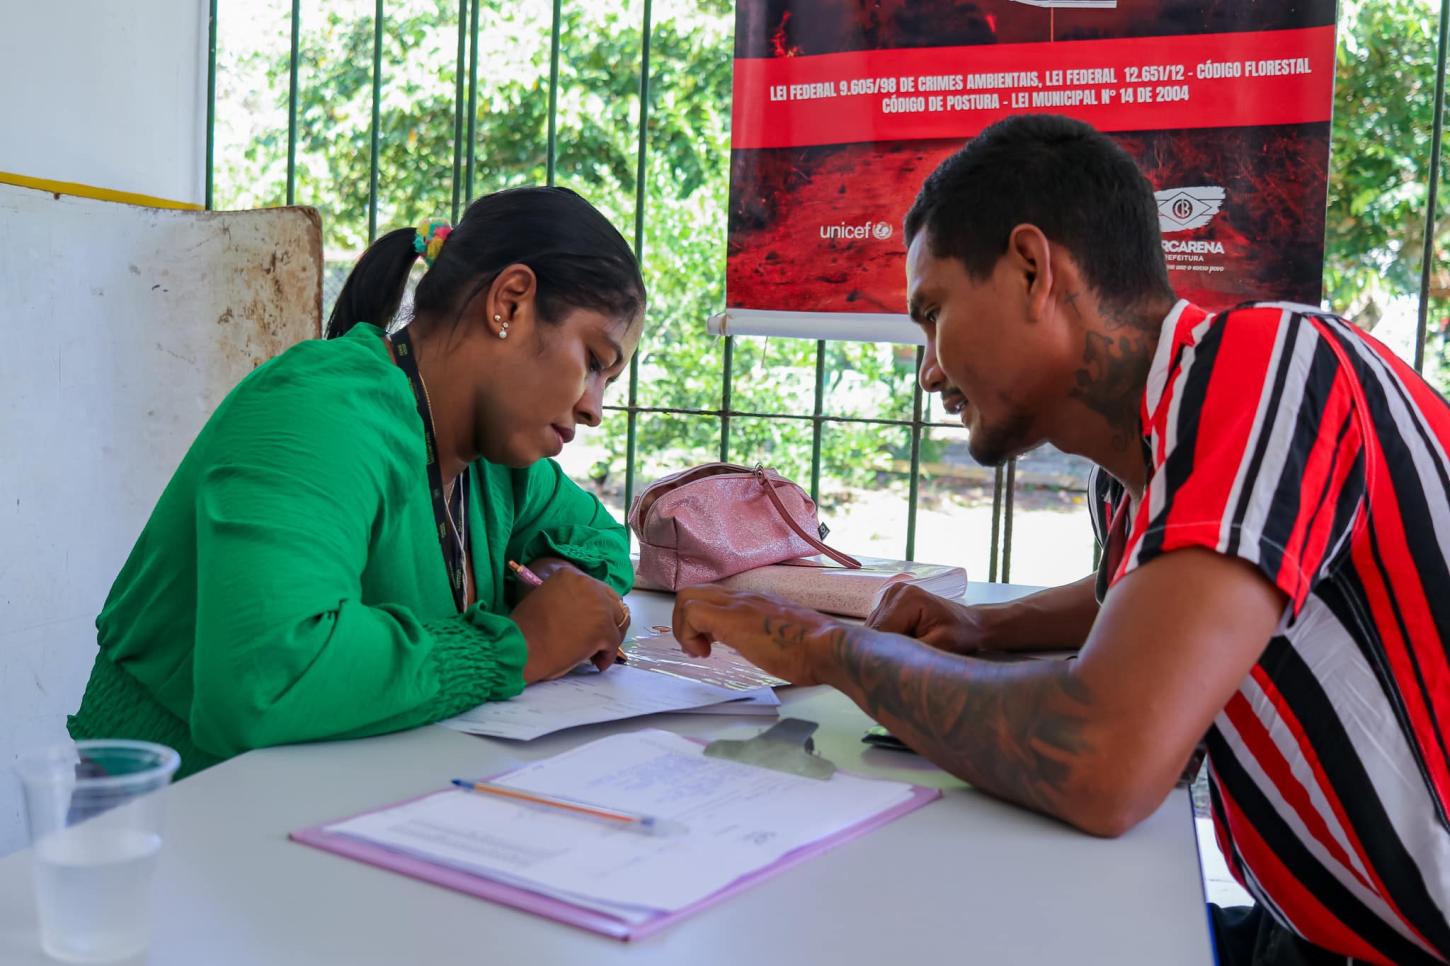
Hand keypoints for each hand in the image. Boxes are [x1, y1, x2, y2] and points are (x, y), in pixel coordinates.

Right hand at [511, 569, 629, 681]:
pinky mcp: (603, 629)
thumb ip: (568, 601)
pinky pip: (613, 643)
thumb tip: (585, 617)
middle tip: (601, 639)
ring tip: (598, 653)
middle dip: (610, 622)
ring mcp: (598, 606)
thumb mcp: (546, 599)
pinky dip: (607, 655)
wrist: (521, 647)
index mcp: (571, 576)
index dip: (597, 609)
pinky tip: (597, 663)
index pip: (597, 590)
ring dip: (611, 638)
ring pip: (618, 622)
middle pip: (613, 603)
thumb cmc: (526, 629)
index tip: (592, 623)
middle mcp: (588, 585)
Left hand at [671, 585, 845, 685]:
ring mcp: (737, 604)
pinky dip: (688, 635)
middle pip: (694, 591)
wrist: (826, 647)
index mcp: (756, 601)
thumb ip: (769, 636)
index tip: (708, 645)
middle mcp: (744, 597)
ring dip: (684, 628)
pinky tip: (704, 653)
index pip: (715, 596)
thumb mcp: (785, 637)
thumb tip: (763, 647)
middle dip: (684, 621)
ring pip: (686, 597)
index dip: (702, 620)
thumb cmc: (815, 649)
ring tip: (699, 651)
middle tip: (697, 647)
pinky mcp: (730, 618)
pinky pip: (691, 613)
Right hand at [866, 584, 991, 654]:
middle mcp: (894, 592)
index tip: (895, 671)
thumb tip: (888, 663)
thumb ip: (913, 652)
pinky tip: (906, 644)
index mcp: (906, 598)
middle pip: (875, 631)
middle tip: (905, 663)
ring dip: (887, 646)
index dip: (885, 654)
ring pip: (874, 631)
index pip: (881, 632)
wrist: (971, 623)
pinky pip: (879, 628)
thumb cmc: (962, 634)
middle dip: (886, 650)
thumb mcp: (941, 646)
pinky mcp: (888, 604)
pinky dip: (888, 641)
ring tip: (909, 652)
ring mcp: (890, 596)